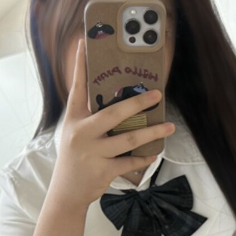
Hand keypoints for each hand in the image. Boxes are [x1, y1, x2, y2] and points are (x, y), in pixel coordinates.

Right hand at [49, 38, 174, 209]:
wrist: (66, 192)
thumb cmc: (75, 159)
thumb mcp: (75, 134)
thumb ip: (92, 119)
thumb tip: (122, 104)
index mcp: (74, 119)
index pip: (78, 87)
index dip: (81, 65)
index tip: (84, 43)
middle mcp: (81, 133)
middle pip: (114, 113)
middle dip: (138, 103)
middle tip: (157, 95)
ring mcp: (93, 153)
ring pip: (129, 139)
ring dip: (152, 133)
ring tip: (168, 126)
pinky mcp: (103, 170)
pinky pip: (130, 162)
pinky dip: (144, 158)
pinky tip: (154, 154)